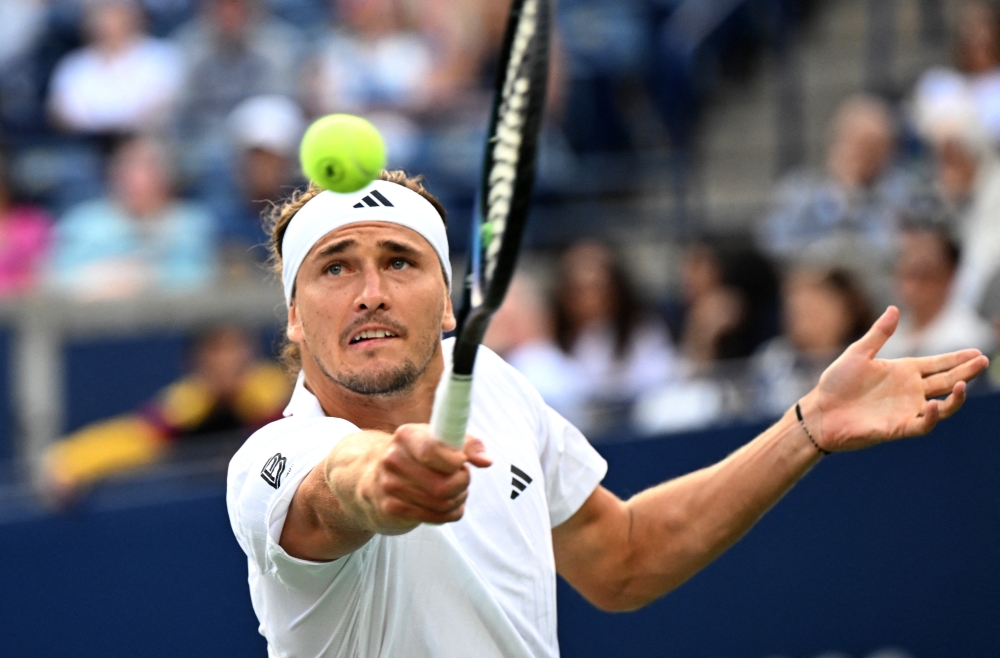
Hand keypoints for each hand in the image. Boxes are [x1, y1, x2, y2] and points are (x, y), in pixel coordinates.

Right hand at [357, 424, 490, 532]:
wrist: (372, 476)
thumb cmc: (416, 455)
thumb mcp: (439, 439)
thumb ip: (468, 444)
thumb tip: (485, 461)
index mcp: (406, 436)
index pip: (432, 450)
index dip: (456, 461)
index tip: (462, 462)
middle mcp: (393, 460)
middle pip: (443, 485)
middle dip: (463, 483)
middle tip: (462, 477)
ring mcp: (389, 486)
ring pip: (442, 504)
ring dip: (458, 498)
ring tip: (456, 491)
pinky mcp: (390, 509)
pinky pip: (435, 517)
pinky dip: (450, 512)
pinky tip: (447, 504)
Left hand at [801, 306, 989, 451]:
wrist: (820, 411)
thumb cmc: (836, 383)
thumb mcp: (858, 353)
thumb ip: (879, 334)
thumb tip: (894, 309)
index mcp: (903, 371)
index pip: (938, 364)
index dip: (957, 359)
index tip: (976, 352)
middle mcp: (910, 391)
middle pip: (946, 381)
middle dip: (965, 372)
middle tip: (982, 361)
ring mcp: (906, 410)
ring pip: (942, 406)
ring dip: (954, 397)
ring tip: (962, 384)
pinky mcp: (897, 427)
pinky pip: (921, 424)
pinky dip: (930, 416)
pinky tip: (935, 405)